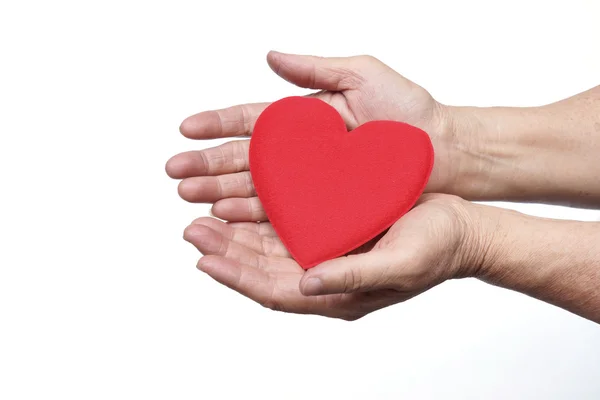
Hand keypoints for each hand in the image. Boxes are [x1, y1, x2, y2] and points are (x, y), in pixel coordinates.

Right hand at [166, 51, 459, 221]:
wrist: (444, 150)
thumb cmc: (410, 111)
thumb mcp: (362, 75)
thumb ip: (315, 69)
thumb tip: (270, 56)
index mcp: (305, 118)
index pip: (251, 120)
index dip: (217, 124)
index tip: (185, 129)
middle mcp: (302, 152)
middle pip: (245, 158)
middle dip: (207, 165)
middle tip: (175, 174)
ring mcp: (311, 180)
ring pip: (256, 187)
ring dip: (221, 191)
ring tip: (192, 198)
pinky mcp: (325, 204)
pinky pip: (283, 210)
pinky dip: (254, 213)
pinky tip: (229, 215)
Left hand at [183, 194, 484, 319]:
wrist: (461, 229)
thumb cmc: (438, 248)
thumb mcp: (400, 264)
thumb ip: (352, 276)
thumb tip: (307, 283)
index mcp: (338, 294)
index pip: (274, 291)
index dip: (237, 276)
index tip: (204, 257)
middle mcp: (326, 278)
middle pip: (262, 270)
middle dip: (225, 252)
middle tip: (192, 229)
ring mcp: (327, 256)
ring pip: (268, 250)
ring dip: (235, 235)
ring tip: (203, 216)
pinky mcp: (332, 233)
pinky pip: (287, 231)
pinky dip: (260, 221)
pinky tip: (240, 205)